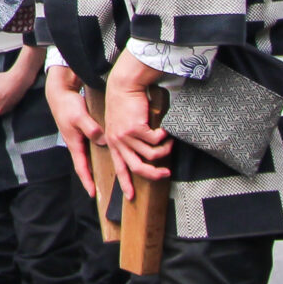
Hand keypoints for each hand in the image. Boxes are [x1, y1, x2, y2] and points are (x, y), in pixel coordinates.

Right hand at [43, 65, 104, 197]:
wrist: (59, 92)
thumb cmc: (67, 105)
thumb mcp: (80, 118)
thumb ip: (92, 130)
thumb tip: (103, 142)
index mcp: (74, 144)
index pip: (81, 167)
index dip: (87, 181)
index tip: (93, 194)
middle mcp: (76, 143)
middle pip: (84, 165)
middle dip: (91, 178)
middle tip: (102, 192)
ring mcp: (78, 137)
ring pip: (88, 156)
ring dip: (95, 167)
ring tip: (106, 176)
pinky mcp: (81, 131)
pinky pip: (90, 146)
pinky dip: (97, 153)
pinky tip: (106, 153)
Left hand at [103, 77, 173, 195]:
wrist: (123, 86)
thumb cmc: (124, 104)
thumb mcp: (120, 125)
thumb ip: (128, 140)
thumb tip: (146, 156)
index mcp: (112, 143)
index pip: (119, 167)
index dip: (125, 183)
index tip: (130, 197)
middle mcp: (117, 142)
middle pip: (137, 168)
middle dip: (153, 175)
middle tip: (166, 174)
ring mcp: (126, 136)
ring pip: (151, 155)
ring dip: (164, 150)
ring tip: (169, 143)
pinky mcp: (136, 129)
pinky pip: (156, 141)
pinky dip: (164, 137)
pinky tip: (165, 129)